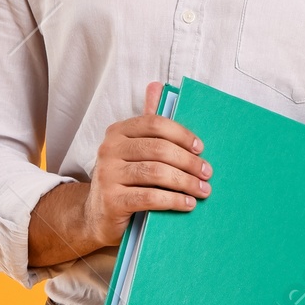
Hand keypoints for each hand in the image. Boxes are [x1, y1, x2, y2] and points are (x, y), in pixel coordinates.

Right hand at [28, 82, 209, 267]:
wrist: (97, 217)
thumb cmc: (125, 181)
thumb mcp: (134, 151)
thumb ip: (148, 125)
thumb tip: (157, 86)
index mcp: (117, 132)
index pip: (154, 124)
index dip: (181, 134)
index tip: (201, 148)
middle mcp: (108, 149)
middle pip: (158, 149)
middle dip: (188, 161)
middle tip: (207, 174)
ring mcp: (107, 175)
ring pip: (156, 173)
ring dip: (186, 182)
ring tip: (203, 190)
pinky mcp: (111, 200)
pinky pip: (149, 197)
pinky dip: (173, 200)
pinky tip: (188, 204)